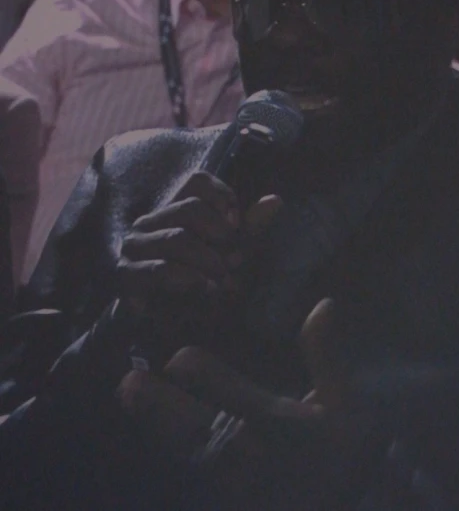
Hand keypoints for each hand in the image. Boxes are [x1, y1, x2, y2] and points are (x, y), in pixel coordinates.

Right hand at [117, 170, 281, 325]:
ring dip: (210, 261)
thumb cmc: (203, 286)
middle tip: (236, 262)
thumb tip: (276, 200)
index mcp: (174, 210)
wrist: (168, 331)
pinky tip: (206, 290)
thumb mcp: (231, 255)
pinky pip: (161, 269)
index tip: (237, 225)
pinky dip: (191, 280)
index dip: (223, 196)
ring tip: (225, 282)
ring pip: (178, 237)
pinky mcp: (127, 275)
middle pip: (191, 208)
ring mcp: (135, 247)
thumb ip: (249, 230)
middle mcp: (150, 222)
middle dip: (220, 235)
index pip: (197, 182)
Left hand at [117, 299, 371, 509]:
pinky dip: (172, 448)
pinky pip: (194, 471)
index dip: (203, 377)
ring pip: (189, 451)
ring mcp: (233, 481)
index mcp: (280, 426)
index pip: (233, 396)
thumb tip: (324, 304)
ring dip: (158, 423)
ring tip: (130, 392)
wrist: (333, 504)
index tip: (178, 360)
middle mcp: (251, 453)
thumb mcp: (349, 407)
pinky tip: (153, 428)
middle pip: (200, 428)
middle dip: (163, 405)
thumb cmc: (341, 455)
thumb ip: (329, 357)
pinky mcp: (226, 495)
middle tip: (129, 382)